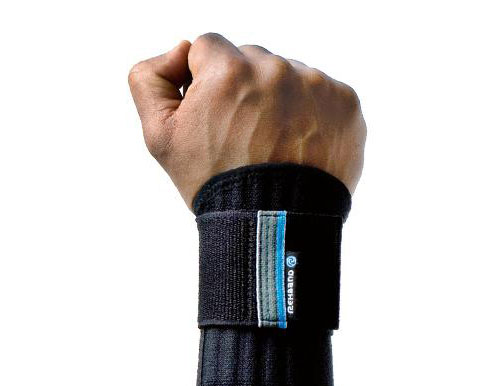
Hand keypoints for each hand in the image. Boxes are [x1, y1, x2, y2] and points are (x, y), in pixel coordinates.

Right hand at [128, 33, 365, 207]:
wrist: (274, 226)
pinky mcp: (347, 104)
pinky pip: (321, 94)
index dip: (204, 82)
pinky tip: (300, 146)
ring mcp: (318, 86)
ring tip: (274, 146)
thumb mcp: (160, 139)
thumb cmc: (216, 185)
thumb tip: (179, 51)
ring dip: (279, 101)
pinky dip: (311, 114)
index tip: (215, 117)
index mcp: (229, 72)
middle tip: (244, 137)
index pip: (208, 48)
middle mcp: (277, 70)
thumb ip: (149, 80)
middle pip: (251, 60)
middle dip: (243, 90)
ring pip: (287, 76)